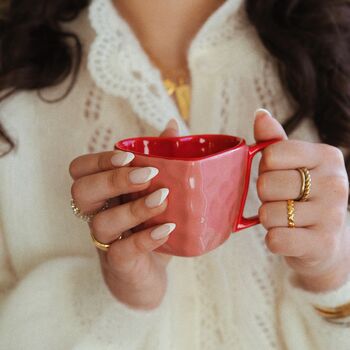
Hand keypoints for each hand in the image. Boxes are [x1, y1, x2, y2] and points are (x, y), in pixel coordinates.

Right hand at [69, 119, 178, 308]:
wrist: (151, 274)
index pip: (81, 170)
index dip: (99, 160)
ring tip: (163, 199)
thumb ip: (161, 158)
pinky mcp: (119, 264)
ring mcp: (105, 241)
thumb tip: (172, 126)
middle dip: (112, 180)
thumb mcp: (156, 189)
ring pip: (101, 223)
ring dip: (133, 209)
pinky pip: (121, 252)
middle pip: (81, 192)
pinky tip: (168, 228)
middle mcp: (97, 214)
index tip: (129, 156)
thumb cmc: (150, 224)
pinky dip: (145, 238)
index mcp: (103, 192)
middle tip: (147, 175)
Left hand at [255, 109, 349, 291]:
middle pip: (267, 184)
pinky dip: (273, 240)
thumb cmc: (304, 197)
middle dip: (265, 196)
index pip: (271, 154)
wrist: (326, 243)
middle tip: (282, 201)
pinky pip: (276, 240)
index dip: (265, 169)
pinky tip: (288, 237)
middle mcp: (335, 182)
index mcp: (327, 156)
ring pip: (268, 214)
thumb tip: (260, 114)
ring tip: (287, 219)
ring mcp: (332, 215)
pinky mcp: (323, 244)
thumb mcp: (293, 165)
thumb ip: (274, 141)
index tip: (278, 175)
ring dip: (269, 219)